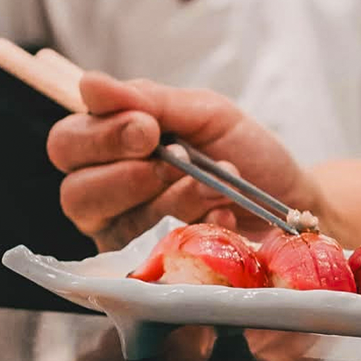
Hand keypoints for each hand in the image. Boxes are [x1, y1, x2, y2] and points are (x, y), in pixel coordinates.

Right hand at [47, 72, 316, 250]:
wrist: (293, 200)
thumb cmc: (246, 153)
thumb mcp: (204, 113)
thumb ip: (149, 100)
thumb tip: (90, 85)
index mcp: (109, 151)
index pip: (67, 146)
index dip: (101, 138)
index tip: (148, 130)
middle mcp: (108, 199)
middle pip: (76, 195)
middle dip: (130, 177)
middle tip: (175, 162)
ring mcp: (131, 242)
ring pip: (122, 226)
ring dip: (175, 198)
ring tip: (215, 182)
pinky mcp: (160, 274)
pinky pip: (161, 256)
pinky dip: (199, 225)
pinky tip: (225, 214)